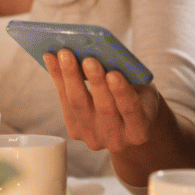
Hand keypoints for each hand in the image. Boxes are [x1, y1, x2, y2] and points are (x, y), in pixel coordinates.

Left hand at [47, 49, 165, 152]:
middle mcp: (117, 140)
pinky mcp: (75, 131)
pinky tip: (51, 58)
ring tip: (65, 54)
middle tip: (88, 59)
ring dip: (70, 77)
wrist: (127, 119)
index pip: (131, 111)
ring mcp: (94, 138)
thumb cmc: (137, 96)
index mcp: (139, 131)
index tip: (113, 74)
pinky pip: (64, 102)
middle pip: (103, 108)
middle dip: (95, 82)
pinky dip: (58, 77)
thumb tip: (103, 54)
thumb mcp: (142, 88)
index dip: (121, 93)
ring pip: (78, 105)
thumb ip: (129, 78)